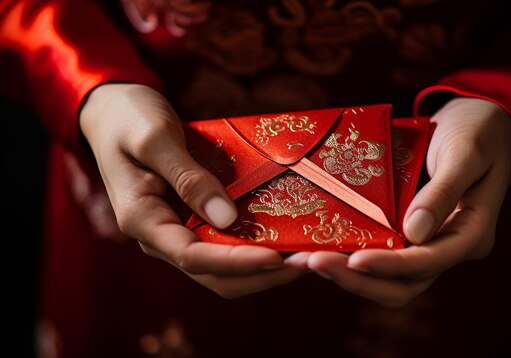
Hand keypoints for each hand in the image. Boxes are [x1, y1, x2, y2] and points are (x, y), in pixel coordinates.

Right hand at [79, 83, 310, 297]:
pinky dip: (255, 248)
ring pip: (223, 268)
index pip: (193, 256)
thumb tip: (226, 218)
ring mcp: (177, 231)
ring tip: (306, 257)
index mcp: (143, 220)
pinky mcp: (192, 222)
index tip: (278, 257)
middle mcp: (160, 236)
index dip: (237, 262)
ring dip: (264, 269)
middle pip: (214, 275)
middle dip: (262, 275)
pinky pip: (225, 246)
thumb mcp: (154, 138)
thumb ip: (187, 177)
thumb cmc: (129, 119)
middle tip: (308, 262)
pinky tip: (286, 238)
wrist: (113, 112)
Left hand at [308, 97, 510, 306]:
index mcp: (472, 234)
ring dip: (350, 275)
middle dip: (359, 280)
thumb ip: (443, 191)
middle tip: (315, 262)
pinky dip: (352, 257)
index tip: (355, 259)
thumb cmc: (479, 132)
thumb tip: (413, 232)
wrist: (480, 123)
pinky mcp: (408, 234)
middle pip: (404, 284)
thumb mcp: (466, 153)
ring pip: (388, 279)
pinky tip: (320, 247)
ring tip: (309, 260)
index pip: (429, 262)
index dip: (391, 265)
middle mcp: (449, 248)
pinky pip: (381, 255)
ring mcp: (428, 244)